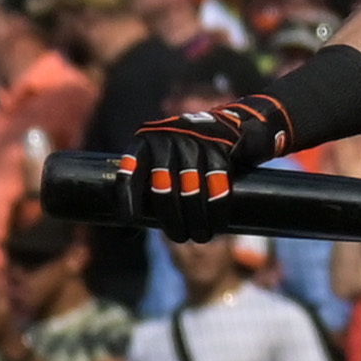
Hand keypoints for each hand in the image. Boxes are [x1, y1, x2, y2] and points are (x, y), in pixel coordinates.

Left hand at [117, 95, 293, 231]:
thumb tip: (130, 227)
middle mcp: (166, 139)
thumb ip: (149, 182)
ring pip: (191, 192)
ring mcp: (194, 142)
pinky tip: (216, 226)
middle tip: (179, 236)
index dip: (127, 199)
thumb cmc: (189, 154)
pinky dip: (216, 212)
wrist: (233, 124)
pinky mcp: (220, 149)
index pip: (130, 173)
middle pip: (163, 190)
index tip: (130, 221)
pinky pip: (216, 187)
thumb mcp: (163, 156)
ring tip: (199, 237)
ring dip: (196, 222)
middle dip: (172, 221)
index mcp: (145, 143)